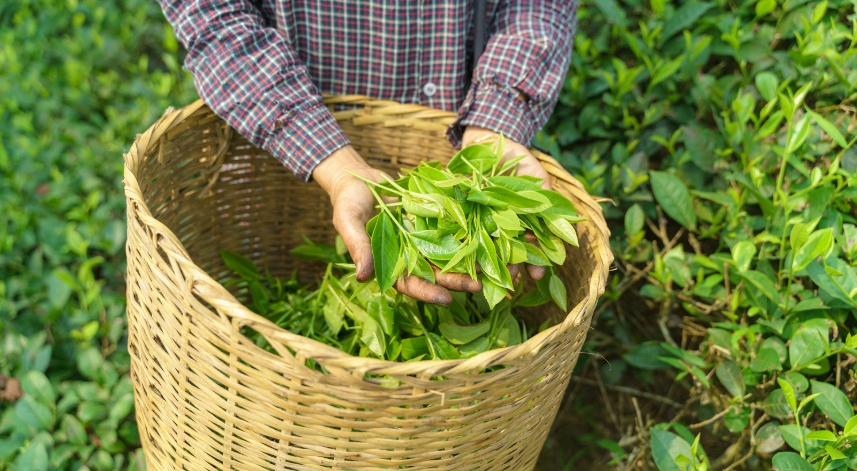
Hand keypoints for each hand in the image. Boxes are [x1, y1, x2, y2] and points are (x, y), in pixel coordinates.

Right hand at [313, 146, 480, 304]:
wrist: (360, 176)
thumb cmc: (349, 201)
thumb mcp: (348, 220)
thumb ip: (358, 245)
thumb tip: (362, 277)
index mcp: (389, 263)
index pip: (410, 284)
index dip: (427, 293)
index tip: (446, 299)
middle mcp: (410, 254)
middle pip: (436, 272)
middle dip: (456, 281)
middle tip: (478, 286)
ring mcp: (424, 236)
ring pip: (449, 254)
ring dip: (468, 261)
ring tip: (489, 267)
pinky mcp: (434, 218)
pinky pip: (454, 228)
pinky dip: (470, 233)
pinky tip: (489, 237)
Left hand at [462, 125, 551, 280]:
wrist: (489, 140)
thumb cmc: (519, 160)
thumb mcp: (539, 180)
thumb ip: (546, 204)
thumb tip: (556, 236)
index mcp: (522, 223)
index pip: (530, 248)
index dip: (535, 263)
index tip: (536, 276)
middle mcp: (501, 226)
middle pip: (506, 253)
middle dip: (509, 269)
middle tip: (509, 284)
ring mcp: (480, 221)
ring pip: (484, 248)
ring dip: (485, 266)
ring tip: (487, 280)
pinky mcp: (460, 214)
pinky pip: (461, 232)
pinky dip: (462, 246)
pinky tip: (463, 261)